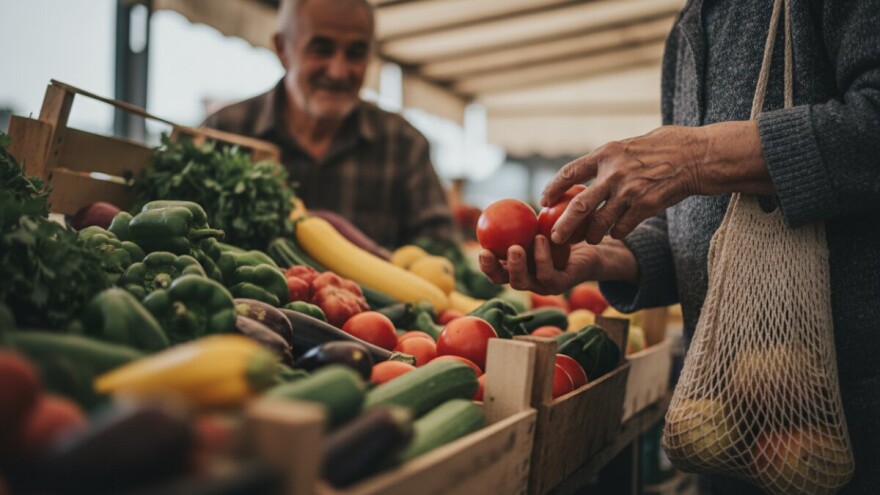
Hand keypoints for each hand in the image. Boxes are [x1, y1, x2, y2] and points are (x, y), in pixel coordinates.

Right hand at [479, 235, 637, 294]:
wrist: (594, 245)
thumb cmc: (564, 231)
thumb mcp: (540, 225)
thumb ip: (522, 221)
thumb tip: (502, 204)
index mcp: (518, 266)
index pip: (495, 269)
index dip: (485, 263)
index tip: (480, 247)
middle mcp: (527, 278)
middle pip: (503, 280)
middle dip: (492, 269)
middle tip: (486, 253)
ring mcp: (542, 285)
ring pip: (522, 282)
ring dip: (516, 265)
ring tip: (515, 248)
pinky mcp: (560, 285)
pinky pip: (547, 274)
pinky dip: (542, 257)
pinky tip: (541, 239)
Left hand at [541, 122, 770, 244]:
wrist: (695, 156)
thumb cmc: (660, 149)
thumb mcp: (627, 146)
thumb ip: (605, 161)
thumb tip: (578, 178)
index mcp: (606, 153)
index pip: (569, 172)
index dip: (553, 188)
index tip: (543, 201)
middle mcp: (614, 172)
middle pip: (580, 205)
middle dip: (564, 225)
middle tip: (554, 238)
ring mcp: (630, 191)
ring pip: (600, 223)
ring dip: (593, 234)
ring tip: (591, 237)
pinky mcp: (646, 206)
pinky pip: (622, 228)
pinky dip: (616, 233)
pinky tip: (617, 231)